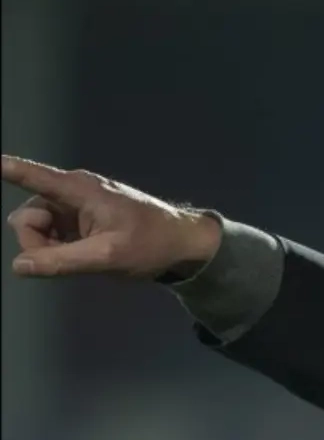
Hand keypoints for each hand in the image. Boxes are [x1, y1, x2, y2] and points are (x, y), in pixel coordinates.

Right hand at [1, 155, 220, 278]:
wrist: (182, 245)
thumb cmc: (151, 244)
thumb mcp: (107, 256)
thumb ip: (61, 261)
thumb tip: (19, 264)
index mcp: (79, 190)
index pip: (33, 176)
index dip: (8, 168)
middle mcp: (72, 192)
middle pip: (28, 216)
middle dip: (37, 242)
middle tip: (71, 258)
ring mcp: (75, 207)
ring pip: (37, 229)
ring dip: (49, 248)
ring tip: (85, 257)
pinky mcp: (80, 220)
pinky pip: (52, 235)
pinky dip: (59, 248)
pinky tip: (84, 255)